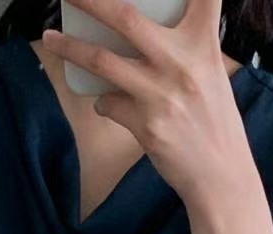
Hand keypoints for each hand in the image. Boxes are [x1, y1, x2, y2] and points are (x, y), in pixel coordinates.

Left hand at [40, 0, 251, 210]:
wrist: (221, 176)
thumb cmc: (215, 124)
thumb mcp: (211, 74)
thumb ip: (186, 50)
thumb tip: (144, 35)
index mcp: (203, 45)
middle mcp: (180, 63)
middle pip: (125, 17)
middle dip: (90, 0)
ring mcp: (160, 94)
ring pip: (102, 60)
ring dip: (70, 48)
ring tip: (52, 38)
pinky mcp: (145, 125)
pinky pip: (108, 103)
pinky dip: (103, 102)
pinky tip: (109, 104)